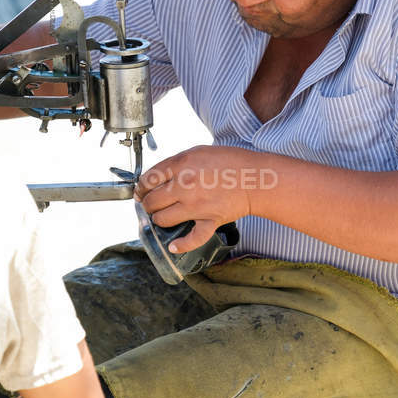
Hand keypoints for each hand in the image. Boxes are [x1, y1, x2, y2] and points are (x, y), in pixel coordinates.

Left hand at [134, 145, 261, 252]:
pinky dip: (181, 245)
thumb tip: (157, 176)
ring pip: (163, 220)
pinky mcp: (209, 221)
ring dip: (159, 220)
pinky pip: (191, 239)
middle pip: (152, 201)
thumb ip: (176, 163)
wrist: (256, 178)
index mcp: (181, 166)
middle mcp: (185, 186)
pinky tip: (174, 246)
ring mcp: (196, 206)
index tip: (141, 191)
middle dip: (147, 204)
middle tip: (150, 204)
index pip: (148, 179)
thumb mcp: (198, 152)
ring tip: (162, 216)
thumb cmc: (230, 161)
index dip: (141, 186)